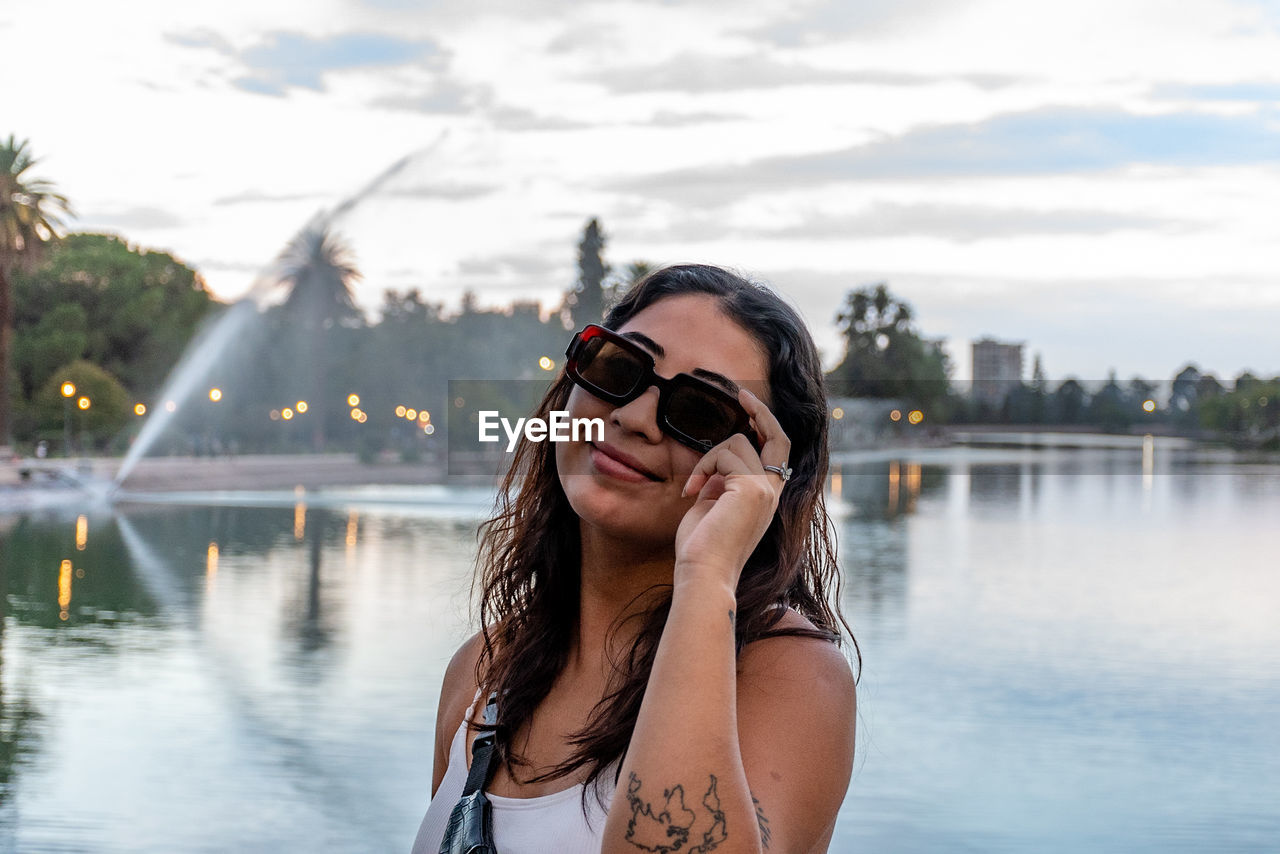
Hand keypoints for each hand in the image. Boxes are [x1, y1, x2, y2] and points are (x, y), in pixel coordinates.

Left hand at [674, 388, 791, 587]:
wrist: (704, 574)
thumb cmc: (702, 548)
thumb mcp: (713, 505)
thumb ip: (721, 481)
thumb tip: (718, 461)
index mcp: (766, 497)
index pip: (777, 451)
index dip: (766, 425)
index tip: (746, 405)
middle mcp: (773, 491)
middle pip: (778, 436)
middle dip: (761, 410)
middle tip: (740, 392)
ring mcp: (765, 489)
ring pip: (736, 442)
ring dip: (707, 459)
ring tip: (693, 488)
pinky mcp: (751, 488)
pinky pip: (723, 455)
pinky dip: (702, 468)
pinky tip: (691, 493)